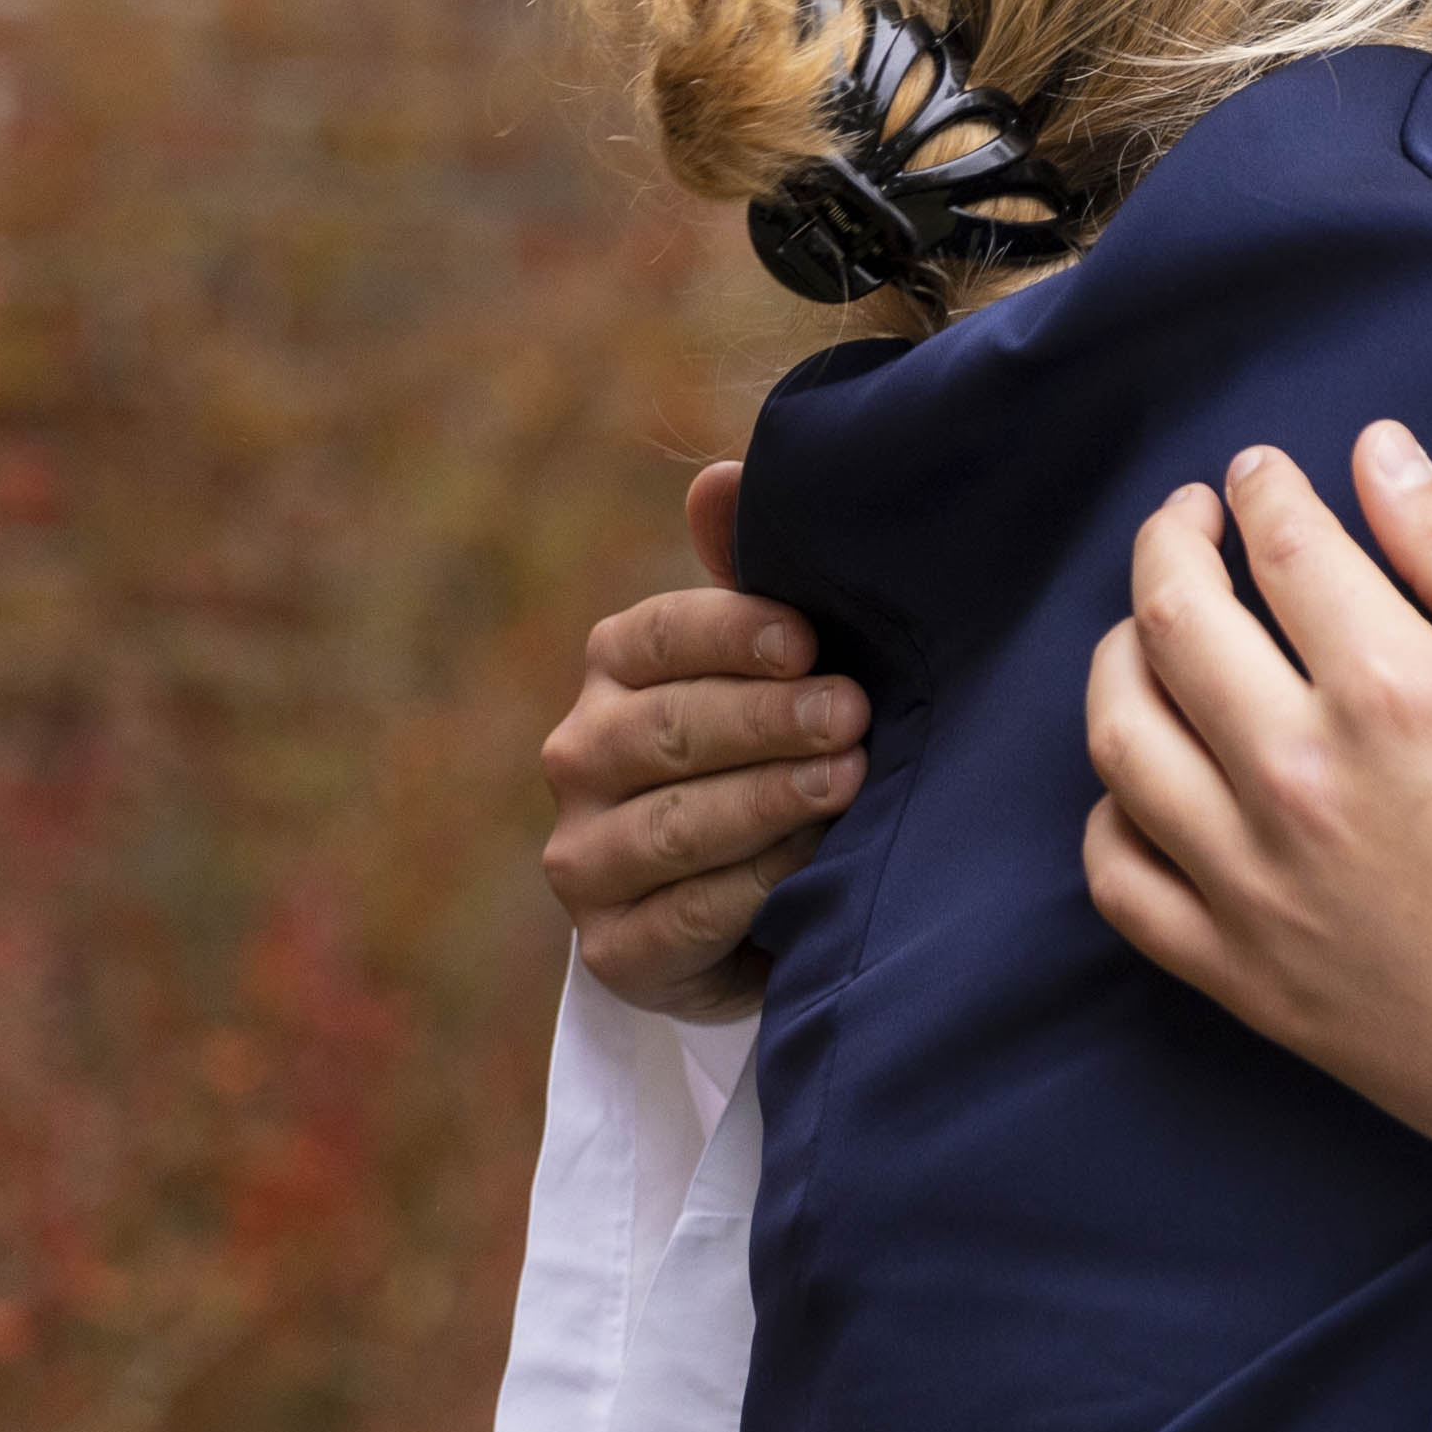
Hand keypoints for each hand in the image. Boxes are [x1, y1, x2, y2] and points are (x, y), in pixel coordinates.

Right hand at [538, 458, 863, 1023]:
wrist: (762, 912)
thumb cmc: (779, 753)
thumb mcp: (780, 668)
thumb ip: (754, 580)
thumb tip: (721, 480)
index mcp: (615, 669)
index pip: (655, 636)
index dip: (731, 635)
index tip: (809, 641)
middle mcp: (580, 757)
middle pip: (664, 730)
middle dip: (765, 721)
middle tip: (851, 714)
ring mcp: (586, 859)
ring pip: (670, 825)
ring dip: (764, 802)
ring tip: (847, 782)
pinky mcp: (615, 950)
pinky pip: (683, 915)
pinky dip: (753, 890)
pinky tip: (815, 867)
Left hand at [1080, 426, 1431, 1149]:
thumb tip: (1379, 454)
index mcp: (1393, 695)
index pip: (1283, 546)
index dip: (1264, 489)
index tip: (1261, 473)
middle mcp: (1298, 780)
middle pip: (1174, 617)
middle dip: (1171, 540)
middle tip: (1192, 518)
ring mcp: (1253, 882)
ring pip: (1122, 735)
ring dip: (1122, 652)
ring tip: (1155, 627)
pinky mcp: (1238, 972)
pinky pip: (1119, 876)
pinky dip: (1112, 809)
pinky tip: (1148, 773)